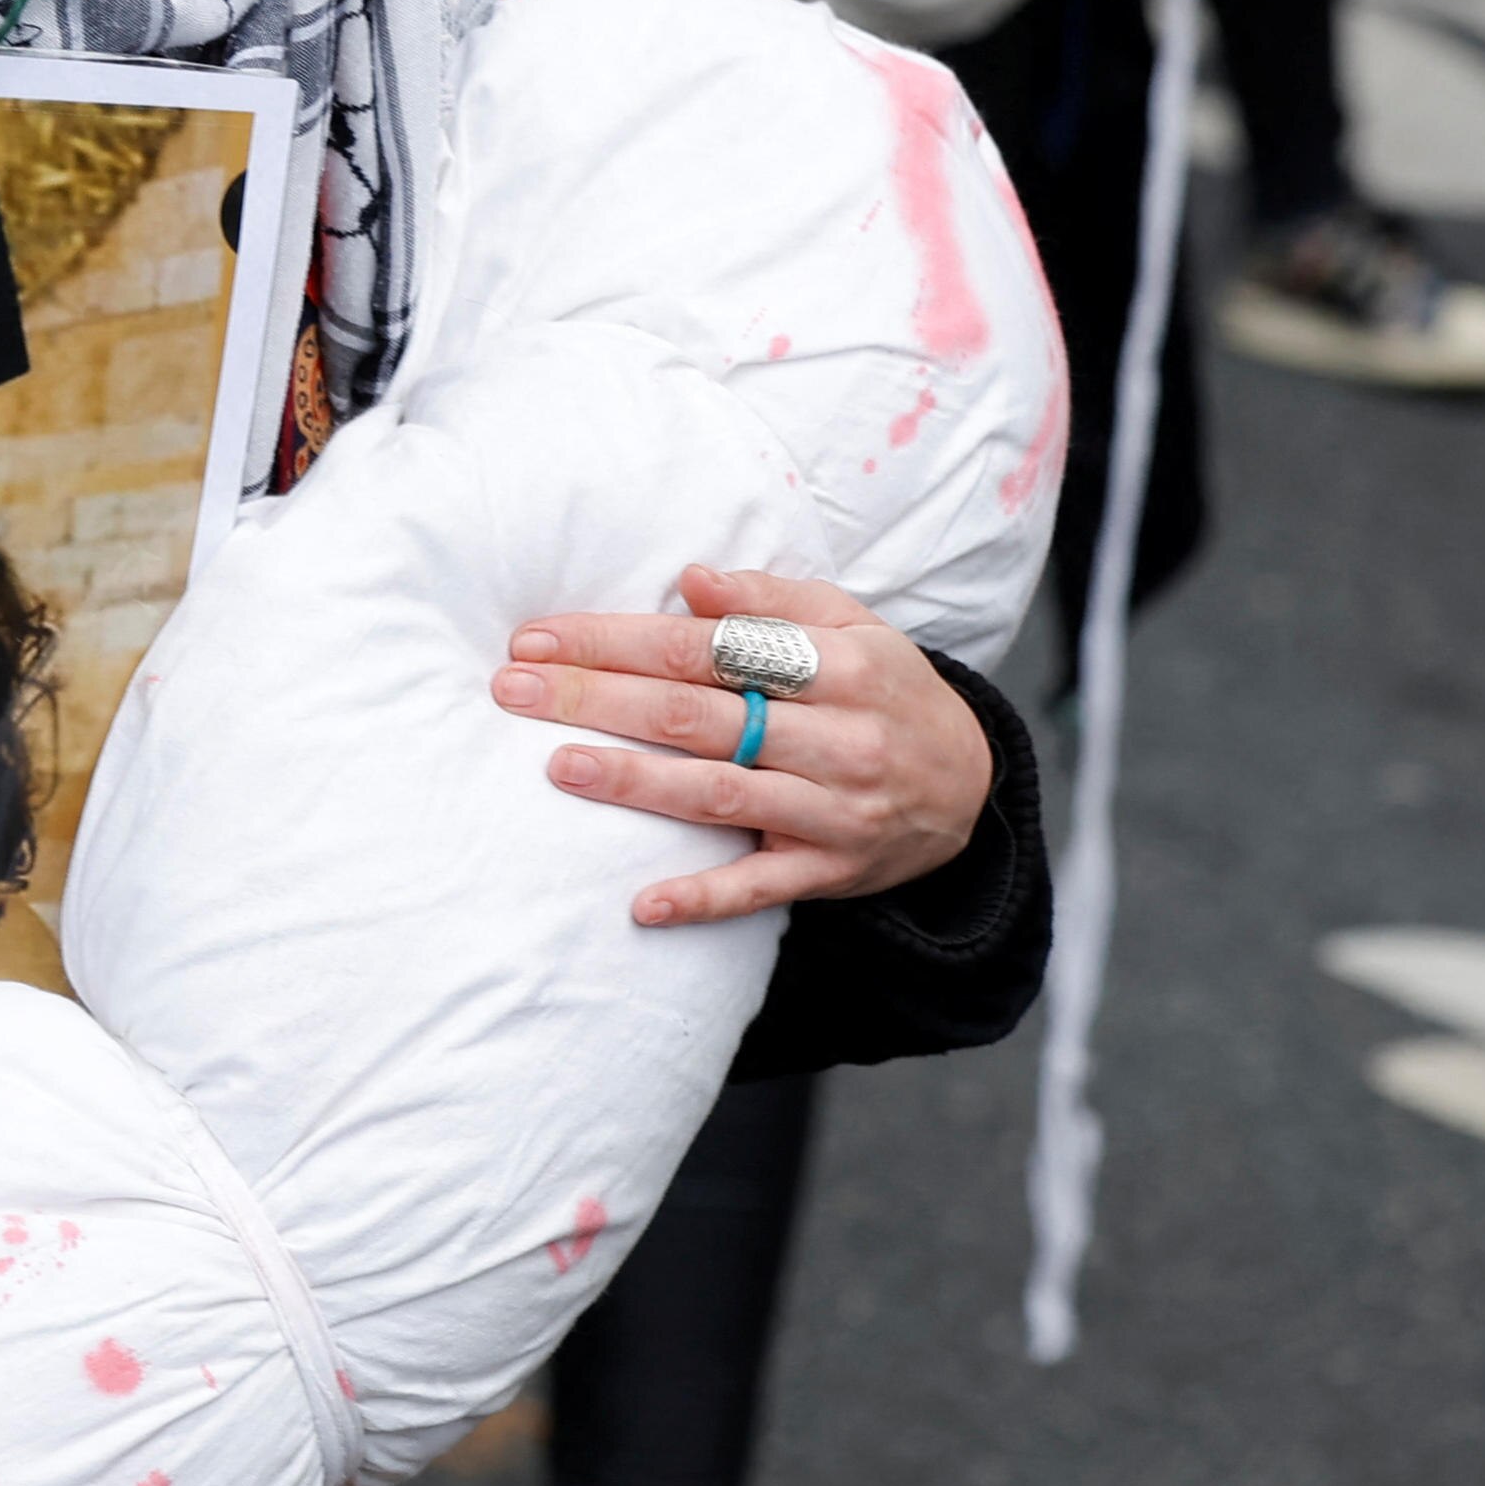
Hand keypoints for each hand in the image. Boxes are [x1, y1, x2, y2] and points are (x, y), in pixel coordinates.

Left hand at [491, 563, 990, 923]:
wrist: (971, 785)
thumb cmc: (886, 689)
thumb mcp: (852, 625)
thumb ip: (771, 600)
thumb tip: (690, 580)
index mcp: (841, 667)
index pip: (707, 648)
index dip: (618, 640)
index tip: (540, 638)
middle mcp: (841, 740)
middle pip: (700, 715)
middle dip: (598, 698)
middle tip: (513, 688)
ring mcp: (836, 812)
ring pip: (719, 796)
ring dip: (634, 783)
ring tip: (558, 765)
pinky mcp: (830, 873)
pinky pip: (758, 890)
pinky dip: (699, 898)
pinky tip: (639, 905)